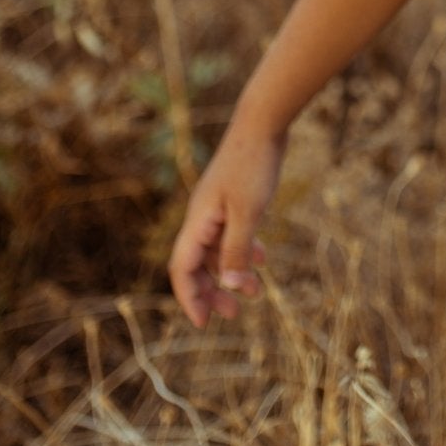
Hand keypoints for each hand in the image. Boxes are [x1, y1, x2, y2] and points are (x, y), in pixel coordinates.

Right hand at [168, 119, 285, 328]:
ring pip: (216, 251)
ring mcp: (216, 207)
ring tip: (256, 291)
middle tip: (231, 315)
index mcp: (198, 221)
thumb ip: (237, 249)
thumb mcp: (248, 212)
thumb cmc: (253, 165)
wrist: (262, 123)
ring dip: (231, 272)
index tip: (203, 323)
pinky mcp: (233, 198)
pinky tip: (262, 258)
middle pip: (196, 264)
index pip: (183, 268)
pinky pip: (231, 234)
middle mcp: (202, 217)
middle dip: (211, 292)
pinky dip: (243, 250)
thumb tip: (229, 287)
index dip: (189, 297)